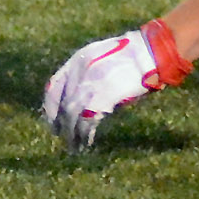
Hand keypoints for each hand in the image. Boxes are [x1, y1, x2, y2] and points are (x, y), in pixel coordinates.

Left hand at [40, 20, 190, 152]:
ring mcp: (90, 85)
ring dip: (72, 132)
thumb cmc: (131, 56)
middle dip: (61, 122)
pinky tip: (87, 141)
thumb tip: (82, 98)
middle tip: (61, 136)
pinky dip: (86, 133)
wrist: (148, 53)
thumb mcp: (101, 58)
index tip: (51, 119)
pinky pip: (88, 120)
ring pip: (72, 114)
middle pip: (63, 103)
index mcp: (76, 61)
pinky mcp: (103, 98)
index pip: (53, 87)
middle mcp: (78, 73)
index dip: (50, 106)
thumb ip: (87, 74)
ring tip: (73, 146)